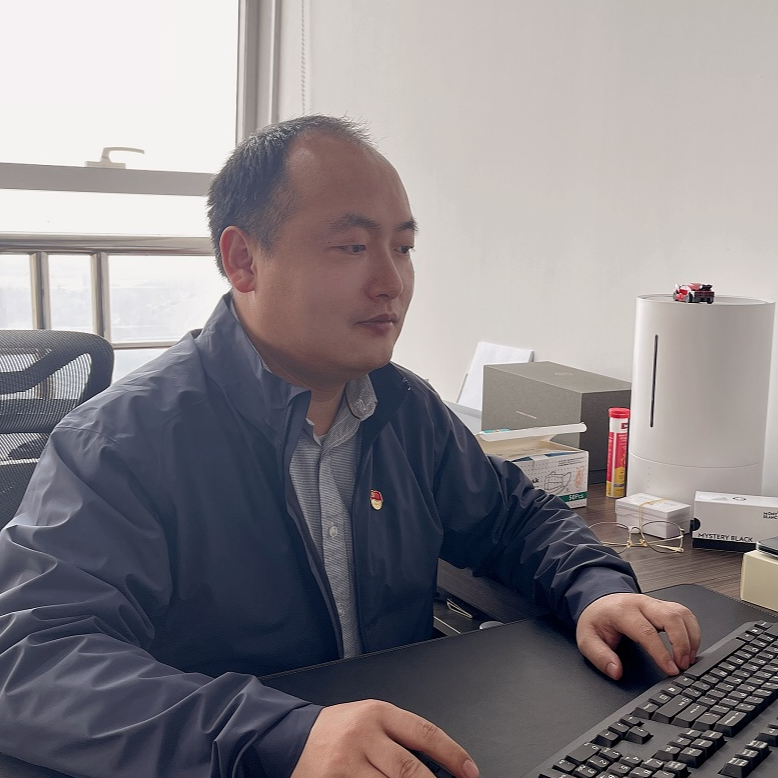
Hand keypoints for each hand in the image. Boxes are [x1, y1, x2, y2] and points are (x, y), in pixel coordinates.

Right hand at [290, 699, 478, 777]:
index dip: (452, 754)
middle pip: (409, 768)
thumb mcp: (370, 720)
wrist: (289, 738)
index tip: (470, 771)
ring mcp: (347, 763)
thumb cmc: (337, 729)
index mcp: (377, 712)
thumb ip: (400, 737)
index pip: (424, 732)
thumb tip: (439, 763)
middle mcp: (363, 735)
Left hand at [576, 593, 700, 680]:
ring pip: (681, 613)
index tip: (671, 669)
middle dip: (682, 643)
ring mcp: (654, 603)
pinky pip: (684, 613)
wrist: (598, 600)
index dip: (662, 652)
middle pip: (670, 617)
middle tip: (683, 665)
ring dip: (690, 636)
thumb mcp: (587, 639)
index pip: (647, 631)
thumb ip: (600, 656)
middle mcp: (641, 604)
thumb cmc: (596, 619)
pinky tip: (690, 646)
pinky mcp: (663, 605)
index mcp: (622, 611)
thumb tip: (616, 671)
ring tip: (688, 659)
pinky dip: (692, 630)